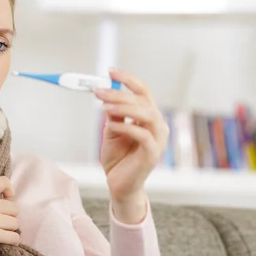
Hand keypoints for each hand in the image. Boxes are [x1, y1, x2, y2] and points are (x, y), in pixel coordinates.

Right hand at [0, 173, 19, 255]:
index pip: (4, 182)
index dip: (8, 190)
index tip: (5, 198)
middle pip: (14, 207)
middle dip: (9, 215)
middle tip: (1, 220)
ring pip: (15, 223)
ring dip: (10, 229)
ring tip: (2, 233)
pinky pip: (13, 238)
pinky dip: (12, 241)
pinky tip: (5, 243)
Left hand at [94, 68, 168, 204]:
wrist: (119, 184)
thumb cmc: (118, 158)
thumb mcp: (112, 131)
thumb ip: (114, 115)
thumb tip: (107, 96)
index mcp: (149, 117)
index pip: (143, 92)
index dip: (128, 80)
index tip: (111, 71)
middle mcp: (157, 126)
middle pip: (143, 101)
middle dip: (119, 94)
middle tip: (98, 92)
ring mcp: (157, 140)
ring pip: (146, 114)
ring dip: (124, 107)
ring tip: (104, 106)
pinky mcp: (152, 153)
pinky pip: (142, 134)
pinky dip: (125, 127)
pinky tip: (110, 125)